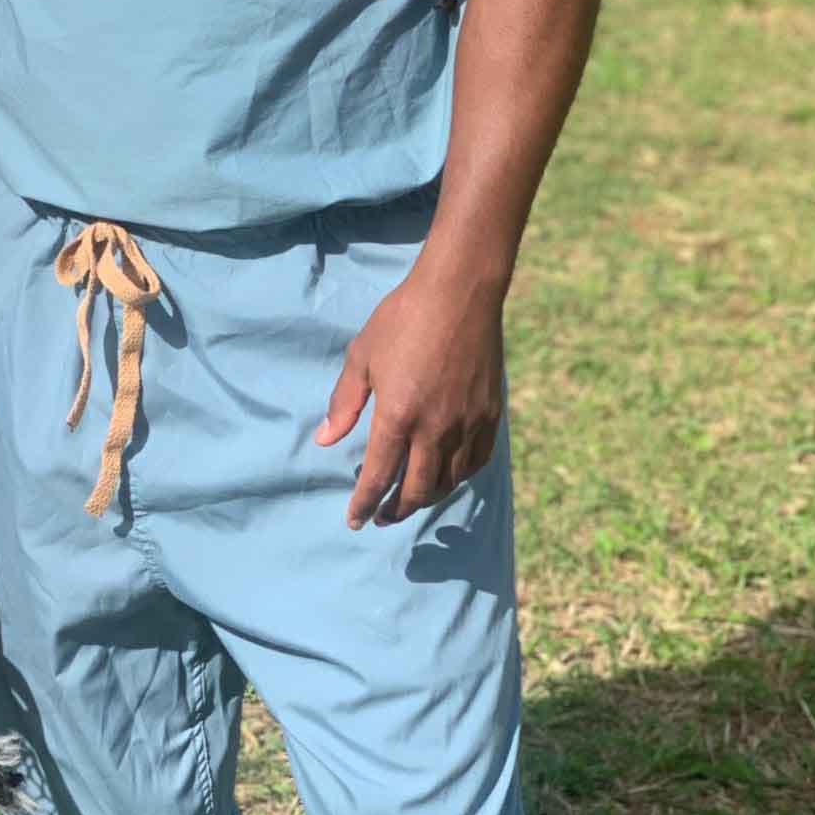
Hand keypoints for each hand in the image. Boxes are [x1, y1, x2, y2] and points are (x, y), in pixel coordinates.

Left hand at [314, 263, 505, 530]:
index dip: (364, 503)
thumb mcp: (362, 355)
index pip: (378, 475)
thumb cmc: (403, 318)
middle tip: (381, 516)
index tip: (355, 520)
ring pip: (448, 481)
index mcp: (398, 415)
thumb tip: (325, 440)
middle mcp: (435, 429)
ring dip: (426, 498)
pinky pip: (476, 462)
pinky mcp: (489, 416)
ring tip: (410, 498)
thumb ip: (344, 402)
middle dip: (395, 509)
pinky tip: (447, 475)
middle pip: (416, 489)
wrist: (460, 293)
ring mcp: (466, 424)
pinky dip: (459, 477)